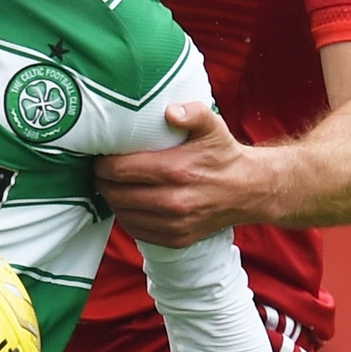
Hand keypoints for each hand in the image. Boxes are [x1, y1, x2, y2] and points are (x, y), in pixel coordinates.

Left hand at [92, 100, 282, 246]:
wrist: (249, 190)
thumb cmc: (223, 155)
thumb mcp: (213, 126)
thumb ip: (193, 113)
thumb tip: (170, 112)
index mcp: (176, 170)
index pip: (120, 170)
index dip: (103, 163)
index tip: (101, 157)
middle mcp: (173, 201)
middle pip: (116, 194)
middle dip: (103, 182)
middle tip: (101, 172)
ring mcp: (174, 224)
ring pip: (123, 214)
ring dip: (113, 201)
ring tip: (113, 186)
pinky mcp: (176, 240)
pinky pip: (137, 231)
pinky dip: (128, 218)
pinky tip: (129, 205)